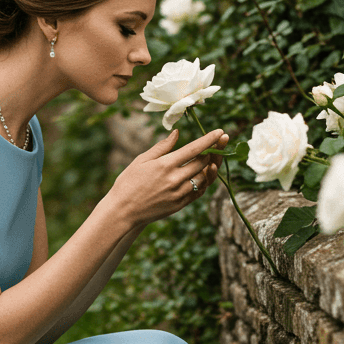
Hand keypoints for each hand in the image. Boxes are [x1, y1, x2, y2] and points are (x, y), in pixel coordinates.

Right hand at [108, 127, 229, 226]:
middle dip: (213, 151)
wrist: (122, 211)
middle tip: (219, 143)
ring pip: (204, 177)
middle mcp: (175, 179)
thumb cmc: (128, 182)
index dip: (209, 139)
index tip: (220, 132)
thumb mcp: (142, 160)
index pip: (194, 149)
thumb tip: (177, 133)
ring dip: (209, 167)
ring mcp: (179, 193)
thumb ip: (162, 147)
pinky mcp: (180, 205)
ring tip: (210, 158)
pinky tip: (202, 175)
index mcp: (165, 164)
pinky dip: (203, 182)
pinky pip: (198, 192)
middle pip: (203, 162)